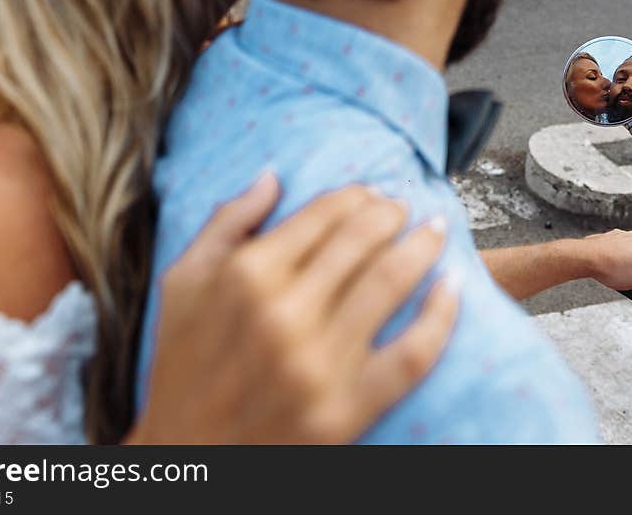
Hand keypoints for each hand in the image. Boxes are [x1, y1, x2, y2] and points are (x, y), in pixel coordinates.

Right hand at [128, 174, 457, 443]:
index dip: (355, 195)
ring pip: (391, 282)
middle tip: (402, 209)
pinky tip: (450, 288)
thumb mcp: (181, 283)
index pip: (323, 214)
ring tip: (433, 232)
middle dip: (391, 213)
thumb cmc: (181, 366)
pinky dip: (439, 316)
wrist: (187, 453)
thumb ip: (226, 224)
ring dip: (422, 247)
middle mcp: (284, 312)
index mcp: (246, 275)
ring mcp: (318, 363)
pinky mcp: (345, 409)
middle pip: (363, 239)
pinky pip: (411, 354)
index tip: (368, 193)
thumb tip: (272, 178)